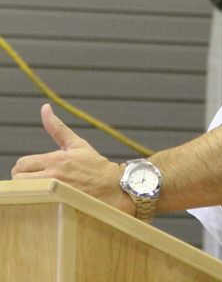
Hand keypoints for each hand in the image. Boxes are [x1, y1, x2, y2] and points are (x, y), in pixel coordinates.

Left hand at [11, 103, 133, 214]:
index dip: (24, 166)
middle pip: (19, 178)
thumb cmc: (94, 164)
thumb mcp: (76, 143)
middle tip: (34, 177)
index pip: (22, 163)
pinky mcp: (57, 205)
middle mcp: (53, 176)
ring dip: (28, 189)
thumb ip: (56, 127)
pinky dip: (36, 201)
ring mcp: (54, 192)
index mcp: (55, 159)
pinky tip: (46, 197)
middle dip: (23, 177)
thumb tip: (45, 108)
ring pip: (24, 192)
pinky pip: (35, 205)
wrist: (111, 186)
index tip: (32, 168)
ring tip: (40, 187)